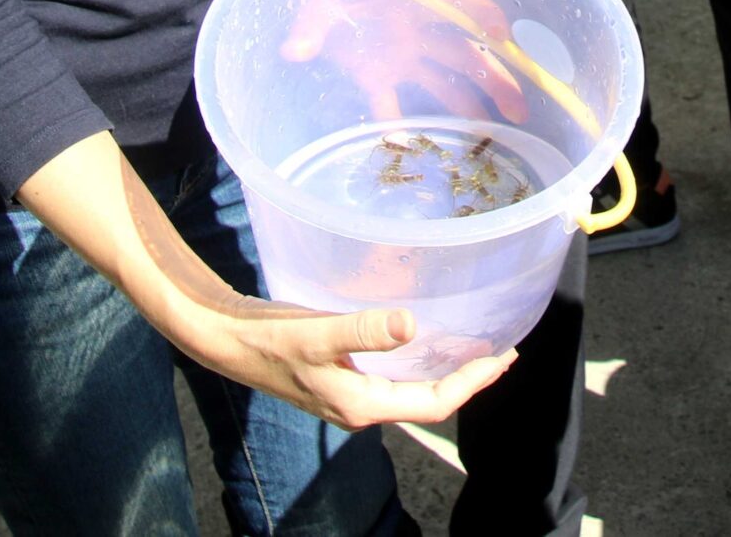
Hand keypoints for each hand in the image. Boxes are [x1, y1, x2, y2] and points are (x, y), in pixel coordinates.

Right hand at [125, 182, 517, 428]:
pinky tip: (423, 335)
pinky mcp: (340, 375)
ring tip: (474, 344)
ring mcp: (350, 392)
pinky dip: (417, 358)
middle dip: (467, 378)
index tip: (504, 357)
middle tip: (501, 351)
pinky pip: (393, 374)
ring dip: (444, 369)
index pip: (434, 402)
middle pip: (428, 399)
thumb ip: (364, 330)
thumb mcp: (317, 334)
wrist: (226, 340)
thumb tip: (412, 325)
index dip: (472, 382)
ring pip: (411, 387)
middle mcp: (361, 405)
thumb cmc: (269, 340)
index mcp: (363, 404)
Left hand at [281, 0, 526, 125]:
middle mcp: (415, 31)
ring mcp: (400, 56)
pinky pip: (393, 104)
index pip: (459, 4)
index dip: (484, 17)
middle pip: (466, 54)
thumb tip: (295, 49)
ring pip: (445, 81)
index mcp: (409, 4)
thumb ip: (309, 26)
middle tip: (519, 112)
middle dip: (496, 80)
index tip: (504, 40)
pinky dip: (399, 125)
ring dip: (470, 105)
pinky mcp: (376, 75)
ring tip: (493, 133)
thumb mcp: (314, 1)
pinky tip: (412, 149)